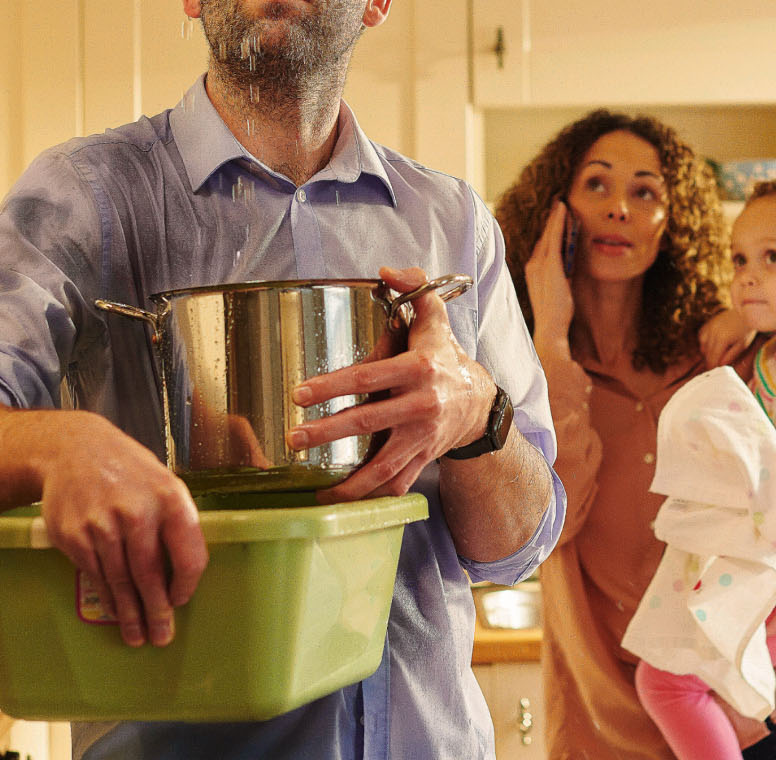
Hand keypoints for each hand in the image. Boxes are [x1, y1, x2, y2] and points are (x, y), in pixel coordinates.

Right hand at [36, 416, 208, 647]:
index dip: (186, 586)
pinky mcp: (75, 535)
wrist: (72, 449)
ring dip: (130, 614)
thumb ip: (175, 522)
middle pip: (151, 577)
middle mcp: (137, 512)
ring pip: (121, 582)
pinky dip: (107, 597)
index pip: (189, 556)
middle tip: (161, 637)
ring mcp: (103, 525)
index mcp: (170, 498)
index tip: (181, 601)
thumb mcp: (161, 482)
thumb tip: (184, 571)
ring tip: (137, 635)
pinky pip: (95, 575)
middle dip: (157, 612)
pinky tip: (114, 609)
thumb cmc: (125, 470)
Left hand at [290, 266, 494, 502]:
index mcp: (418, 369)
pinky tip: (340, 503)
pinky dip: (370, 498)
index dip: (332, 385)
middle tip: (294, 439)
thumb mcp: (434, 317)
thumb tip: (385, 272)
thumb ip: (413, 287)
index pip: (368, 377)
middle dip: (328, 433)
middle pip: (369, 422)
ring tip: (316, 491)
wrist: (480, 403)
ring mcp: (424, 438)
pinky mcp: (424, 461)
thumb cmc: (445, 356)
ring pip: (384, 466)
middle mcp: (422, 406)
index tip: (299, 394)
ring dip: (349, 482)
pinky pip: (396, 485)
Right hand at [522, 203, 574, 344]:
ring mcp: (539, 264)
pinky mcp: (550, 265)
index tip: (556, 218)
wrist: (550, 327)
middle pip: (544, 236)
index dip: (549, 230)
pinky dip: (558, 223)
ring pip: (549, 234)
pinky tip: (563, 212)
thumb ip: (561, 274)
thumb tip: (569, 262)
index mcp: (533, 270)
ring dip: (556, 218)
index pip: (542, 245)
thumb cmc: (556, 312)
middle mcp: (533, 264)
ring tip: (562, 204)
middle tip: (559, 203)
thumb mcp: (558, 289)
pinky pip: (554, 238)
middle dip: (551, 219)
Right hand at [699, 308, 757, 369]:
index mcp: (722, 339)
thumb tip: (720, 365)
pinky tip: (712, 346)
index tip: (714, 374)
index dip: (712, 368)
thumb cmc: (746, 330)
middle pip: (707, 354)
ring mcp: (709, 327)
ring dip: (707, 353)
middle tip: (713, 369)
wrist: (744, 313)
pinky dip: (705, 343)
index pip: (713, 358)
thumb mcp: (742, 345)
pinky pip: (702, 337)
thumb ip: (730, 356)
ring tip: (715, 357)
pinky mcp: (708, 323)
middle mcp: (713, 332)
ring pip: (703, 346)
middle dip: (710, 362)